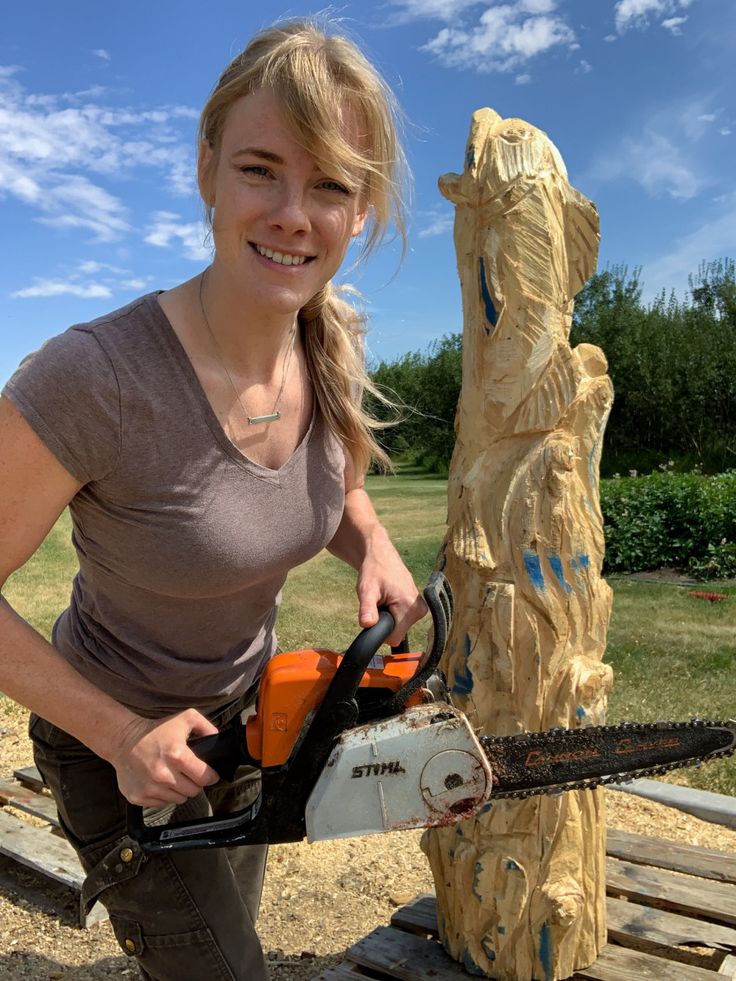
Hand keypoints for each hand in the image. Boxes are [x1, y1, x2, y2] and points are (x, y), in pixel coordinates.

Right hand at [109, 709, 220, 806]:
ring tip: (173, 776)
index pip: (204, 778)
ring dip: (180, 790)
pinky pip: (162, 803)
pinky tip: (160, 781)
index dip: (210, 776)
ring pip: (179, 799)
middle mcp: (164, 775)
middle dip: (195, 782)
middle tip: (188, 773)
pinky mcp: (139, 797)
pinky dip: (164, 795)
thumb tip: (217, 740)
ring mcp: (150, 788)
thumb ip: (207, 727)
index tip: (209, 773)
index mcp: (177, 756)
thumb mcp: (186, 718)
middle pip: (193, 791)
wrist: (123, 739)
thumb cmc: (156, 730)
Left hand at [356, 532, 427, 647]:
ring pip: (399, 628)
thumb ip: (366, 609)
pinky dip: (394, 613)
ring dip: (388, 618)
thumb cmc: (374, 571)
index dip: (380, 631)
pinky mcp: (418, 608)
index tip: (375, 614)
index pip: (394, 638)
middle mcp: (419, 609)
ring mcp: (420, 609)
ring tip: (384, 599)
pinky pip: (402, 621)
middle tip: (379, 603)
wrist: (381, 557)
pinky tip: (390, 599)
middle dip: (385, 622)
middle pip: (397, 634)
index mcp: (410, 607)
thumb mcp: (366, 590)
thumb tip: (367, 624)